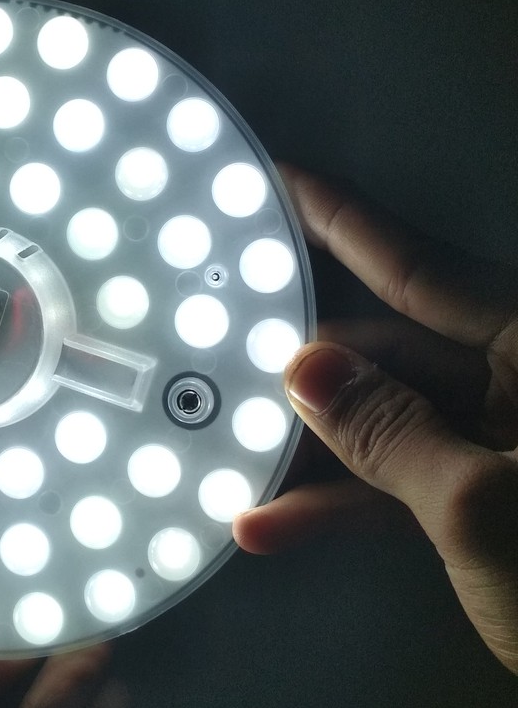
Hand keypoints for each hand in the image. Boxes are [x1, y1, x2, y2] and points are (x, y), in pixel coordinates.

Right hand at [235, 166, 517, 673]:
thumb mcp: (480, 506)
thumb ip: (387, 433)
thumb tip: (305, 368)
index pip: (415, 264)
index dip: (335, 219)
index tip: (271, 183)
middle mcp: (516, 379)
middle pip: (388, 344)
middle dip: (302, 353)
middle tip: (220, 337)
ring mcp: (503, 439)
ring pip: (386, 417)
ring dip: (309, 442)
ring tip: (226, 443)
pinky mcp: (489, 495)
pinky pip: (404, 479)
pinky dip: (345, 501)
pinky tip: (271, 525)